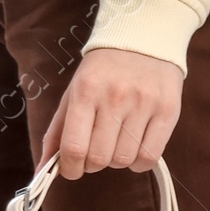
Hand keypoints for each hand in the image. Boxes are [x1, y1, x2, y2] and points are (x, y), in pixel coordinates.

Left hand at [38, 49, 183, 178]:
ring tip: (117, 143)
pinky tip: (135, 147)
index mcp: (85, 91)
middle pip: (99, 158)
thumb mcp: (73, 94)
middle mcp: (115, 97)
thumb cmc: (102, 73)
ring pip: (124, 160)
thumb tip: (42, 171)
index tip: (72, 169)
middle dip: (93, 164)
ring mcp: (144, 104)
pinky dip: (138, 162)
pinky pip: (149, 156)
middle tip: (95, 151)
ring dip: (116, 161)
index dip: (70, 168)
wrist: (142, 39)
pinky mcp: (168, 110)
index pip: (74, 147)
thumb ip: (56, 133)